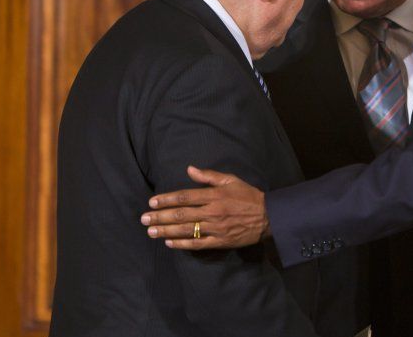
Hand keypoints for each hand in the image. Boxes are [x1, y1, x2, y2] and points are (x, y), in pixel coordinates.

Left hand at [140, 166, 270, 248]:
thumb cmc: (248, 196)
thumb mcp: (231, 180)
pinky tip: (170, 243)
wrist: (268, 216)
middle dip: (160, 216)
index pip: (185, 197)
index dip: (167, 200)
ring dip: (166, 230)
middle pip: (181, 214)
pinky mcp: (220, 241)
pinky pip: (198, 244)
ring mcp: (216, 228)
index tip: (152, 202)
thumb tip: (189, 169)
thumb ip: (209, 176)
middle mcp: (212, 211)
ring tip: (151, 231)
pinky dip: (182, 244)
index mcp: (214, 195)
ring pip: (186, 230)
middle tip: (144, 219)